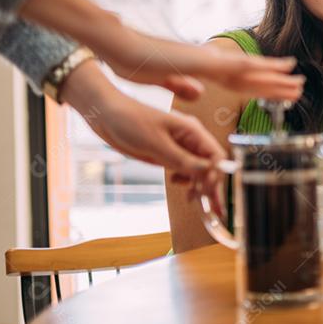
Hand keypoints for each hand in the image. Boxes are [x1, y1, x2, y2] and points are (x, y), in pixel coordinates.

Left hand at [60, 62, 225, 214]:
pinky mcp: (168, 154)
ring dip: (199, 185)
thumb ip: (182, 159)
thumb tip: (208, 171)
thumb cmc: (130, 121)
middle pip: (210, 165)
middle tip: (212, 208)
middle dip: (211, 185)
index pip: (216, 155)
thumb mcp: (156, 143)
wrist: (106, 115)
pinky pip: (184, 169)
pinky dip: (185, 180)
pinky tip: (176, 183)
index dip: (215, 174)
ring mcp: (179, 147)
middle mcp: (190, 140)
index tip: (207, 190)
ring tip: (193, 199)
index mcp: (192, 131)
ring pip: (198, 169)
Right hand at [96, 28, 304, 101]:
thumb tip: (199, 92)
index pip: (239, 81)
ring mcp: (208, 60)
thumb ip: (183, 85)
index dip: (260, 87)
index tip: (279, 91)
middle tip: (301, 87)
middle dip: (276, 83)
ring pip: (249, 70)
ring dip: (274, 76)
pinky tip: (270, 69)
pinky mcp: (201, 60)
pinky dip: (252, 67)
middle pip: (250, 76)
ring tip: (298, 82)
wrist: (120, 48)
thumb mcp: (165, 79)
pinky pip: (232, 65)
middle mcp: (211, 62)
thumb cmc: (137, 63)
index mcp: (204, 69)